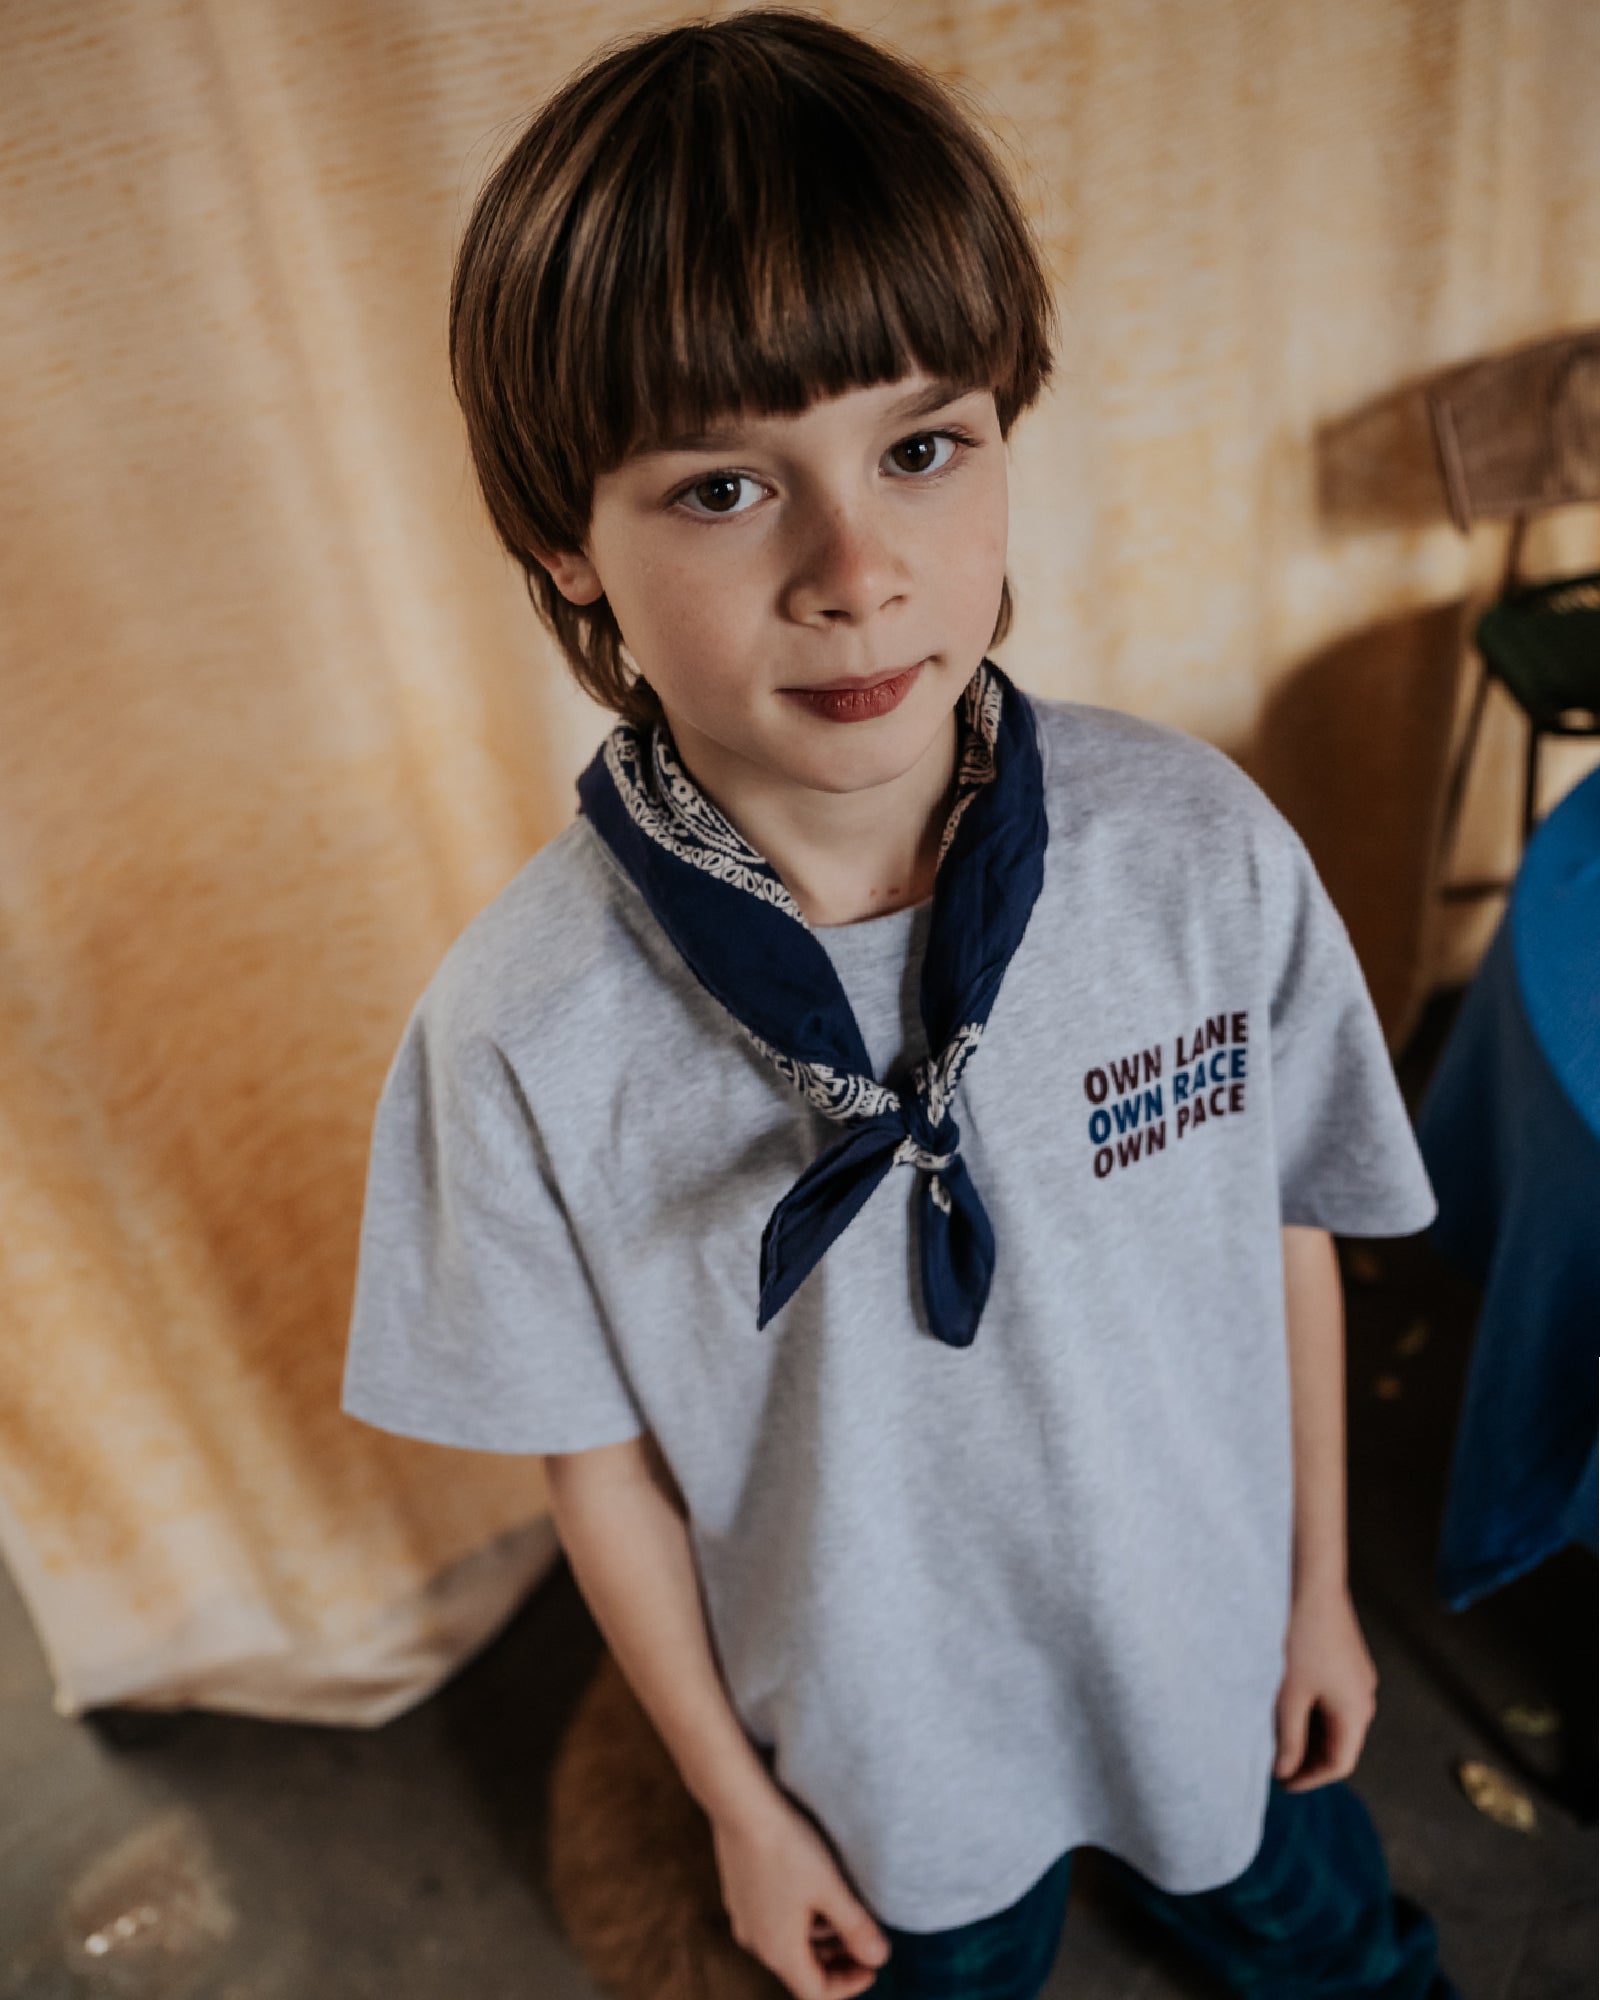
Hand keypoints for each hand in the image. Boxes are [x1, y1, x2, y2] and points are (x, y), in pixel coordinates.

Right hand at [711, 1789, 890, 1999]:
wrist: (740, 1804)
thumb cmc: (787, 1848)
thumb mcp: (831, 1888)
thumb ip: (857, 1928)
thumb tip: (879, 1958)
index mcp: (779, 1951)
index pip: (816, 1992)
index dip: (849, 1985)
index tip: (873, 1966)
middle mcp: (756, 1941)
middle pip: (802, 1969)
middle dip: (837, 1960)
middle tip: (865, 1938)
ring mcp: (744, 1917)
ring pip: (789, 1942)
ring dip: (820, 1936)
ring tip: (845, 1907)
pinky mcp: (739, 1893)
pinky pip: (773, 1919)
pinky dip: (800, 1917)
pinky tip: (816, 1885)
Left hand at [1273, 1581, 1377, 1791]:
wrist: (1313, 1585)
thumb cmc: (1301, 1638)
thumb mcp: (1289, 1695)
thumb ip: (1287, 1738)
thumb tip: (1284, 1771)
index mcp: (1356, 1712)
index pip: (1338, 1764)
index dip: (1309, 1778)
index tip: (1280, 1783)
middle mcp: (1364, 1698)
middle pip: (1339, 1744)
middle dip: (1307, 1757)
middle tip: (1274, 1763)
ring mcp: (1358, 1678)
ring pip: (1334, 1720)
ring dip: (1308, 1733)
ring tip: (1274, 1735)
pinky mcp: (1348, 1661)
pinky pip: (1333, 1699)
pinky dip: (1312, 1710)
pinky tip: (1285, 1704)